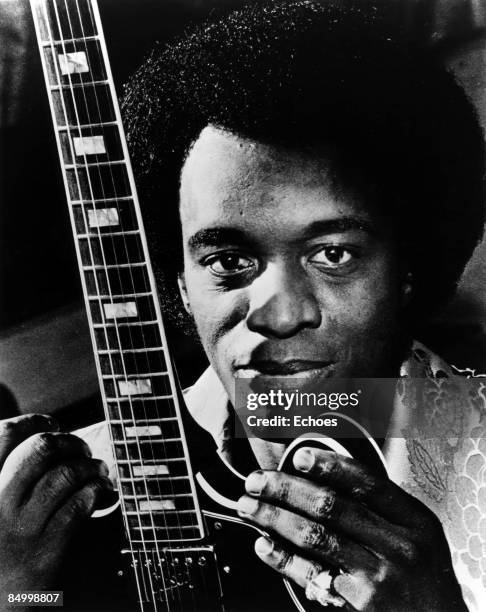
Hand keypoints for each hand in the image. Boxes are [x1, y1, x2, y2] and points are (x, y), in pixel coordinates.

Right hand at [0, 414, 111, 603]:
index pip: (6, 433)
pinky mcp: (47, 548)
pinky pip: (79, 505)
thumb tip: (47, 430)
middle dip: (70, 442)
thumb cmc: (0, 540)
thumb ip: (10, 470)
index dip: (35, 422)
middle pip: (41, 448)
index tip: (53, 424)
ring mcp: (22, 526)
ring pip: (66, 474)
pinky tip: (101, 494)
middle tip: (81, 451)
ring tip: (97, 472)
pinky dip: (97, 492)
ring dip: (90, 467)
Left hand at [237, 447, 466, 611]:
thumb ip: (382, 507)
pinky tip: (264, 546)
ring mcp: (380, 575)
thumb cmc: (423, 575)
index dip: (329, 466)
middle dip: (286, 489)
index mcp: (413, 519)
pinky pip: (314, 573)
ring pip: (317, 536)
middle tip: (257, 481)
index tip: (298, 457)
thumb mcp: (419, 534)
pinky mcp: (362, 602)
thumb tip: (328, 475)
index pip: (367, 482)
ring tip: (250, 508)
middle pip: (332, 506)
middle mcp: (399, 544)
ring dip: (275, 519)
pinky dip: (284, 559)